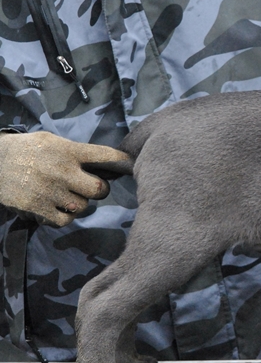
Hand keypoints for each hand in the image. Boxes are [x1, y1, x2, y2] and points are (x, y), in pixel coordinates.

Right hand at [0, 132, 130, 226]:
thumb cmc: (27, 150)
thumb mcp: (52, 142)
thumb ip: (76, 152)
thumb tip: (105, 165)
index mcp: (68, 151)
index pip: (105, 156)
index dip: (122, 161)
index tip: (131, 165)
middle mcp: (62, 171)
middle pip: (100, 190)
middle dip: (99, 190)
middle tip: (90, 186)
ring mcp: (50, 191)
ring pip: (83, 206)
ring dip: (79, 203)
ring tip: (65, 194)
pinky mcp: (38, 208)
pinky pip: (66, 220)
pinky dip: (65, 216)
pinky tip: (57, 206)